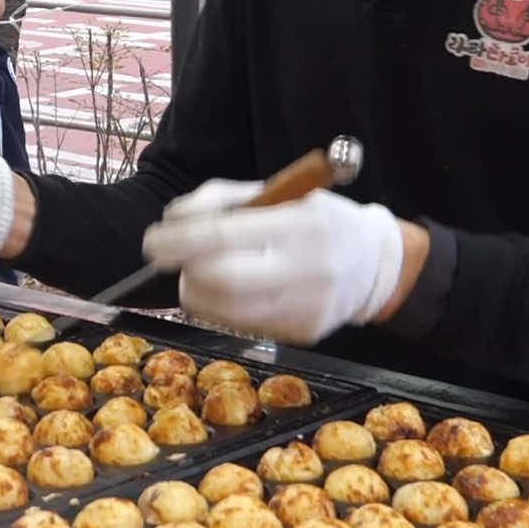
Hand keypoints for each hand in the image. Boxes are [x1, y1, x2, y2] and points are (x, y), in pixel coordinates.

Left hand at [143, 184, 403, 344]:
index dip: (180, 242)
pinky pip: (243, 327)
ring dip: (197, 295)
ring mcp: (307, 309)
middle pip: (222, 283)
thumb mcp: (278, 191)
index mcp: (300, 225)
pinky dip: (222, 310)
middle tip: (179, 262)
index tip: (153, 242)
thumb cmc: (315, 218)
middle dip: (187, 273)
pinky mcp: (303, 335)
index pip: (225, 237)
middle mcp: (307, 270)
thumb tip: (173, 220)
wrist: (375, 264)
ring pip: (226, 314)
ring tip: (204, 274)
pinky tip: (231, 292)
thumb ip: (222, 199)